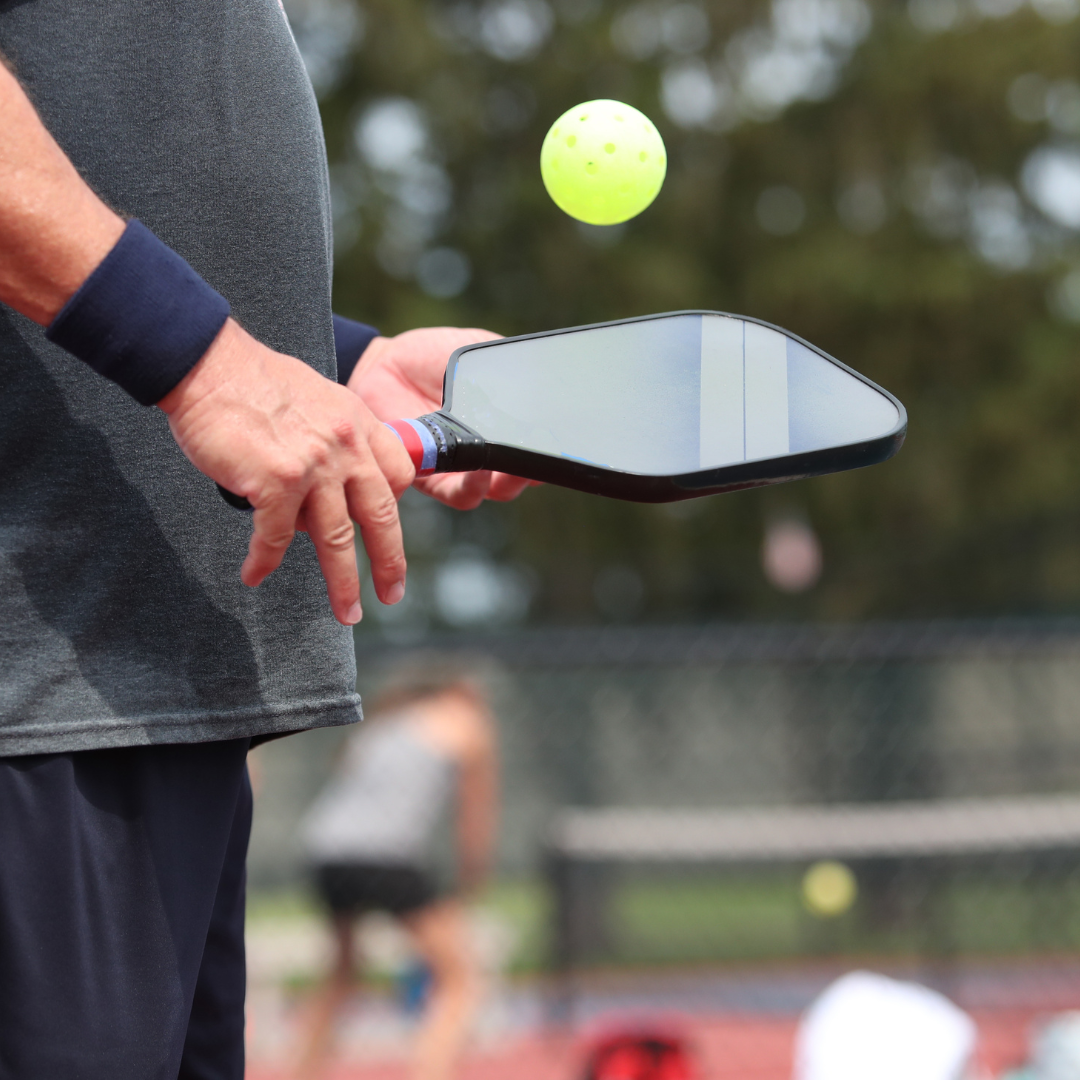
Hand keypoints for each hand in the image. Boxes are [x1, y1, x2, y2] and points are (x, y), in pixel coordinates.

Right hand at [160, 319, 414, 624]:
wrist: (208, 364)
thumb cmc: (254, 382)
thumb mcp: (319, 398)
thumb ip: (337, 437)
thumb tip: (335, 482)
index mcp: (359, 424)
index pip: (397, 475)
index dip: (392, 507)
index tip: (384, 532)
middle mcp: (346, 446)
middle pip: (380, 517)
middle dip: (390, 563)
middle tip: (392, 593)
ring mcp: (314, 465)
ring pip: (337, 539)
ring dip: (342, 583)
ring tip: (346, 612)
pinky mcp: (276, 481)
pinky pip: (275, 537)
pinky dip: (263, 561)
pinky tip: (254, 575)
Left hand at [347, 327, 536, 509]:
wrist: (386, 363)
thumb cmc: (433, 358)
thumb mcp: (480, 354)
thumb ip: (508, 371)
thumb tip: (539, 384)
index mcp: (503, 426)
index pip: (536, 449)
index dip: (552, 451)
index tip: (559, 440)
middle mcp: (487, 452)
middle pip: (523, 477)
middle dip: (535, 470)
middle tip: (539, 455)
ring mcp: (461, 468)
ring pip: (496, 492)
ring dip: (510, 483)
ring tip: (513, 465)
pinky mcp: (432, 477)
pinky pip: (460, 494)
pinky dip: (474, 486)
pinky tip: (477, 466)